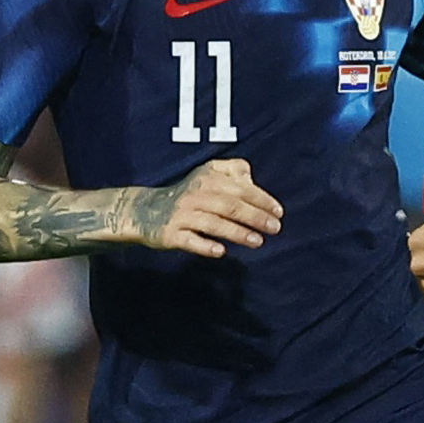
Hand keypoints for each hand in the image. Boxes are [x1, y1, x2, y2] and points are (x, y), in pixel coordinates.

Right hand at [131, 157, 282, 256]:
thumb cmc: (187, 194)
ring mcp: (182, 215)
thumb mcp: (207, 174)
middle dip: (255, 217)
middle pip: (230, 205)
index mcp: (207, 178)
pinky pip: (189, 240)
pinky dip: (204, 245)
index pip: (240, 188)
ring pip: (213, 223)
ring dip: (237, 233)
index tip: (279, 212)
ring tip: (258, 242)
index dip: (261, 199)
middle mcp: (195, 194)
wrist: (145, 210)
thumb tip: (252, 179)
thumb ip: (232, 170)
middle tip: (275, 228)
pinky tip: (221, 251)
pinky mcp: (171, 234)